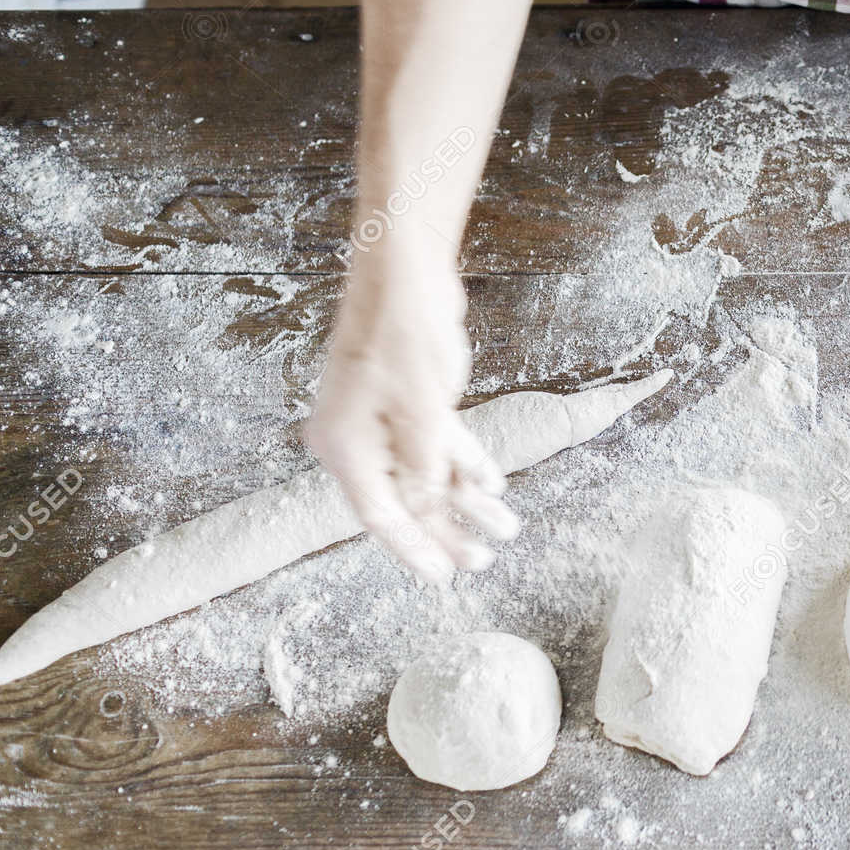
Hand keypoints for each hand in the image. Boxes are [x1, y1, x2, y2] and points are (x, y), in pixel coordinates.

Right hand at [305, 253, 518, 582]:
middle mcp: (358, 440)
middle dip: (446, 533)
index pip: (380, 516)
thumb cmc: (402, 335)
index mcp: (344, 448)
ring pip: (427, 474)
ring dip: (466, 501)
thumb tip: (428, 508)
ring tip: (506, 530)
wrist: (405, 271)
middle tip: (483, 562)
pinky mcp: (410, 402)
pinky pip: (438, 446)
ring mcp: (383, 421)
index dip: (414, 549)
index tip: (444, 577)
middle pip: (405, 501)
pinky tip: (494, 485)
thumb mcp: (422, 411)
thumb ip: (426, 465)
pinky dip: (466, 464)